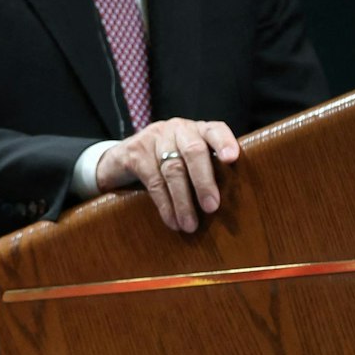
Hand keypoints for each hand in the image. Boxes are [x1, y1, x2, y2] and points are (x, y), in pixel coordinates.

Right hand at [94, 118, 240, 232]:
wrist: (122, 158)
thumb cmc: (166, 162)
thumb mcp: (188, 159)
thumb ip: (208, 168)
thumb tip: (232, 203)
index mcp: (197, 130)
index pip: (215, 130)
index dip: (224, 143)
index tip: (232, 159)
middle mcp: (177, 129)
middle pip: (193, 151)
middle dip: (204, 181)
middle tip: (211, 207)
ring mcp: (154, 138)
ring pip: (173, 169)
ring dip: (183, 201)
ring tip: (190, 225)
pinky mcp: (135, 152)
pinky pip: (153, 181)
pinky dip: (165, 204)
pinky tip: (172, 221)